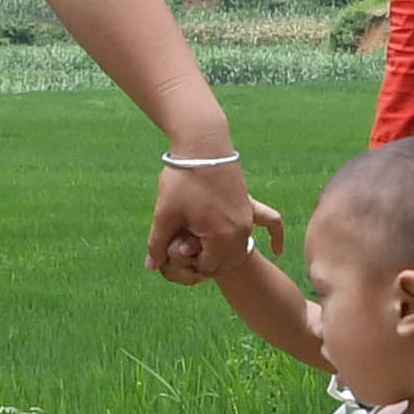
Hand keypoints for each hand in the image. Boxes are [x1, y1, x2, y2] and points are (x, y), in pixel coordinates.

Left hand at [147, 156, 259, 284]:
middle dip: (208, 262)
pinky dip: (242, 243)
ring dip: (223, 254)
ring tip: (199, 242)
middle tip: (187, 247)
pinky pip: (251, 235)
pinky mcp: (249, 208)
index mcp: (222, 237)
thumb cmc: (183, 180)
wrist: (204, 145)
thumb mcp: (165, 213)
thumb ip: (158, 243)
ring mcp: (248, 220)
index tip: (177, 249)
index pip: (209, 269)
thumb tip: (151, 267)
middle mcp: (241, 232)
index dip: (191, 265)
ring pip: (239, 252)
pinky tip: (262, 247)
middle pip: (227, 264)